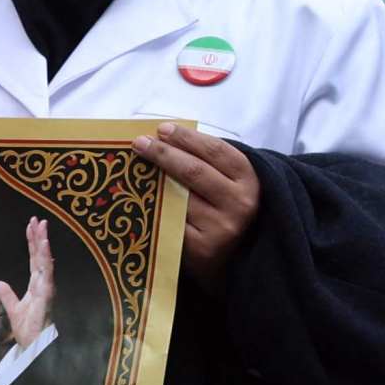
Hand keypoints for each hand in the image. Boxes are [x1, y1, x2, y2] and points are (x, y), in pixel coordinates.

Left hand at [0, 216, 57, 346]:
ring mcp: (46, 287)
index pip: (34, 259)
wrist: (34, 345)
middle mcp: (43, 282)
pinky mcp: (47, 293)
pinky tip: (44, 246)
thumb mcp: (13, 308)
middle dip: (39, 237)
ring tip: (41, 226)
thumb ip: (6, 293)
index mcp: (36, 284)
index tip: (32, 226)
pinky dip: (45, 258)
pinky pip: (46, 272)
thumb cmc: (28, 329)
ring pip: (45, 260)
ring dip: (43, 243)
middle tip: (37, 219)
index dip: (33, 243)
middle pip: (40, 256)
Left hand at [140, 124, 261, 282]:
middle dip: (164, 153)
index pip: (216, 151)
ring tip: (135, 166)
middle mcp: (239, 204)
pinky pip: (171, 221)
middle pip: (195, 171)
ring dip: (154, 180)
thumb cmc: (225, 209)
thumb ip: (208, 162)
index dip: (187, 138)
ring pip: (180, 197)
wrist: (234, 256)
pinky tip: (140, 196)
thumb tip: (164, 136)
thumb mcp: (229, 182)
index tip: (162, 128)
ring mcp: (221, 228)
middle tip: (139, 142)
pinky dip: (154, 206)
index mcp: (249, 180)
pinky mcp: (201, 248)